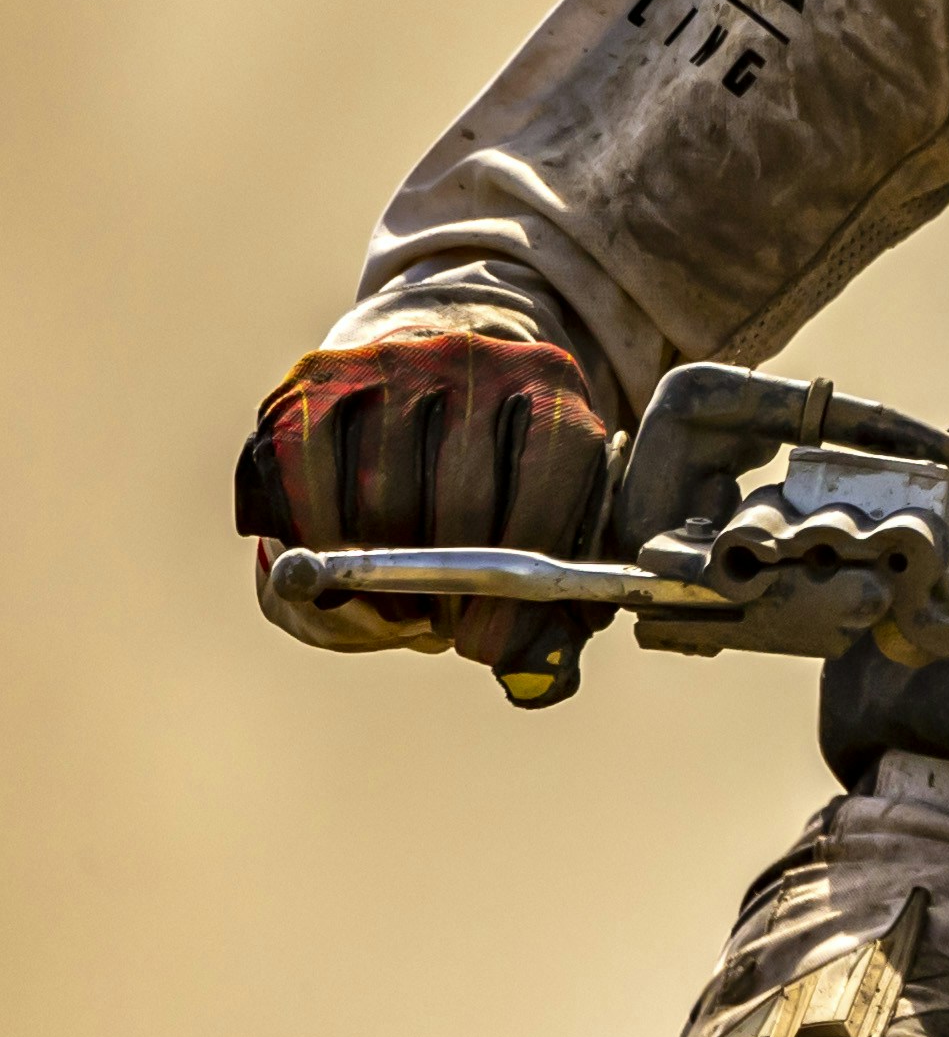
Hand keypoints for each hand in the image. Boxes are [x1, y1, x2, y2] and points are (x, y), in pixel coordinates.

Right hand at [235, 327, 612, 677]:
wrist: (421, 387)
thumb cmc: (496, 483)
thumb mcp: (543, 531)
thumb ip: (554, 613)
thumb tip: (534, 677)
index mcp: (556, 389)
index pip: (550, 485)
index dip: (517, 582)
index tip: (487, 637)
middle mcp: (477, 359)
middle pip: (463, 497)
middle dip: (450, 586)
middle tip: (439, 621)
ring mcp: (392, 361)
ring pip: (380, 496)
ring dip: (380, 572)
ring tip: (395, 594)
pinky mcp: (314, 378)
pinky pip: (305, 478)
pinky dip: (316, 537)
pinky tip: (335, 557)